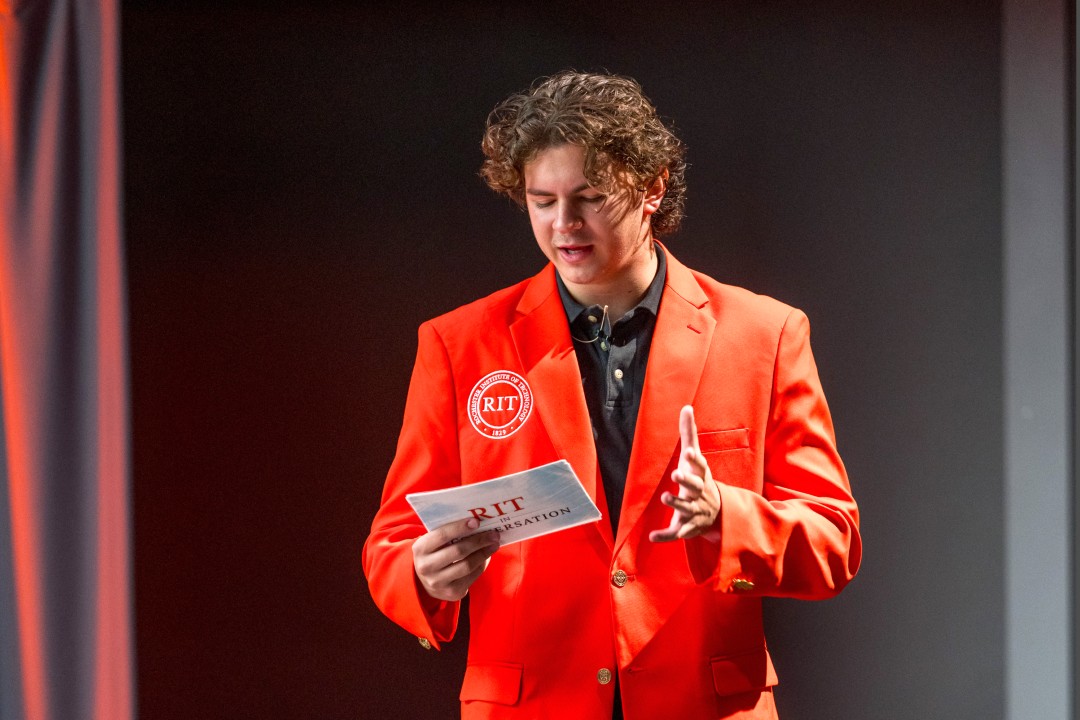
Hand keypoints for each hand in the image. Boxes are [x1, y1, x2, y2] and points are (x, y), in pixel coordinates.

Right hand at [412, 517, 499, 601]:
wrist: (425, 583)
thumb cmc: (433, 554)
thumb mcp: (432, 543)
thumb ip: (447, 533)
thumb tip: (476, 523)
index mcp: (420, 549)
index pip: (442, 535)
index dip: (460, 527)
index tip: (477, 522)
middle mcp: (426, 567)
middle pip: (458, 551)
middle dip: (479, 540)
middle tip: (494, 534)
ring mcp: (438, 582)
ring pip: (467, 565)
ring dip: (484, 553)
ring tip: (494, 544)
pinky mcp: (451, 592)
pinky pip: (472, 576)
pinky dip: (482, 564)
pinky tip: (487, 556)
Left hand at [649, 405, 720, 542]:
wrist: (717, 513)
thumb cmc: (700, 479)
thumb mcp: (695, 458)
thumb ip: (688, 433)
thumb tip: (686, 407)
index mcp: (701, 476)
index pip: (700, 466)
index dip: (695, 460)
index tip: (688, 452)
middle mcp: (700, 493)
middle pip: (695, 487)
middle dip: (687, 481)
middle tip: (676, 473)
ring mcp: (694, 511)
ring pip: (686, 508)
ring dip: (676, 503)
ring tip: (665, 496)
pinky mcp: (687, 527)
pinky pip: (677, 532)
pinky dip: (666, 536)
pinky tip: (653, 536)